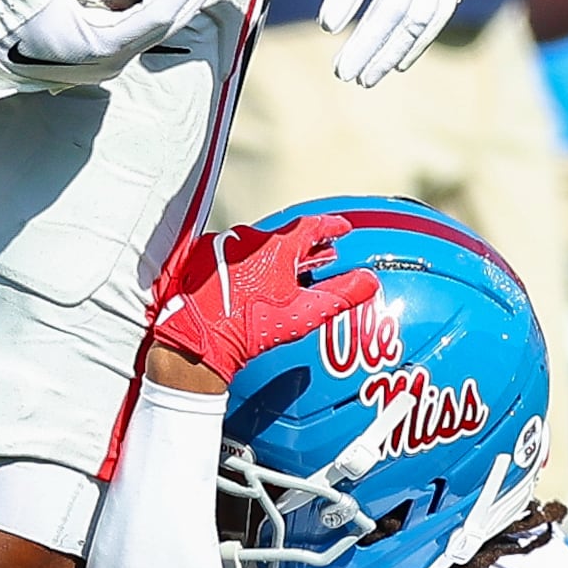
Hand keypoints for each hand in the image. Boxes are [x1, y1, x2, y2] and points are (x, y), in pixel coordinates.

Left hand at [146, 213, 376, 385]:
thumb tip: (368, 282)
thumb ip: (341, 295)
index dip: (331, 227)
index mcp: (275, 247)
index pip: (311, 226)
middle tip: (317, 255)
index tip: (341, 228)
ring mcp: (220, 246)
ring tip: (281, 275)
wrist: (200, 342)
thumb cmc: (250, 329)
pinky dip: (244, 265)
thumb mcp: (304, 314)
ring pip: (254, 246)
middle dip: (301, 247)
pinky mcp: (200, 258)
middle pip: (282, 237)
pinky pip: (229, 255)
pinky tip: (247, 285)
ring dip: (270, 257)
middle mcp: (246, 239)